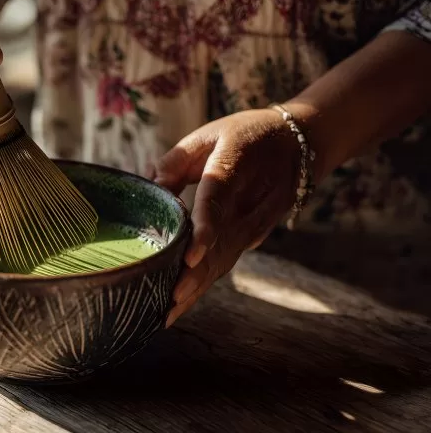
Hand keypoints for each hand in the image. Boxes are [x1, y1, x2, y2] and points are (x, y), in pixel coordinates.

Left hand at [153, 108, 301, 326]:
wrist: (302, 143)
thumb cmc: (245, 135)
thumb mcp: (208, 134)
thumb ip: (175, 162)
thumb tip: (149, 188)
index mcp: (234, 167)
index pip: (218, 201)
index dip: (205, 230)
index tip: (190, 257)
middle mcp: (249, 202)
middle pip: (221, 245)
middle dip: (195, 278)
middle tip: (166, 305)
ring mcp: (256, 223)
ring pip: (225, 261)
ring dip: (198, 289)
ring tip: (167, 315)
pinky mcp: (255, 235)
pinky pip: (228, 262)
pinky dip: (206, 284)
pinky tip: (183, 303)